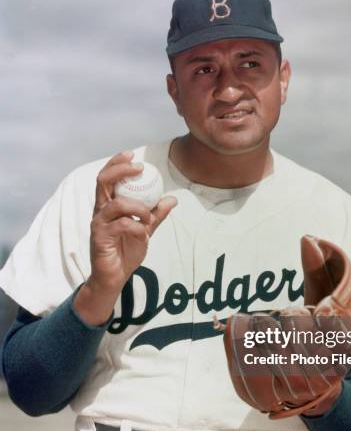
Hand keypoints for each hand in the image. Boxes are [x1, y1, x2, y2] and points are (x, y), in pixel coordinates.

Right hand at [74, 151, 176, 324]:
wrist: (115, 276)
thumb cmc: (126, 250)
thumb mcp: (145, 229)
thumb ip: (156, 214)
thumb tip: (172, 198)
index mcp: (108, 205)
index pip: (107, 177)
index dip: (117, 163)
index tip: (132, 155)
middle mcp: (100, 211)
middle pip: (103, 181)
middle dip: (120, 170)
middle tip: (138, 168)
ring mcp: (99, 224)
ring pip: (116, 204)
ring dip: (137, 206)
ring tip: (148, 215)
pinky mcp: (100, 238)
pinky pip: (122, 225)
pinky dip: (138, 227)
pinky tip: (144, 234)